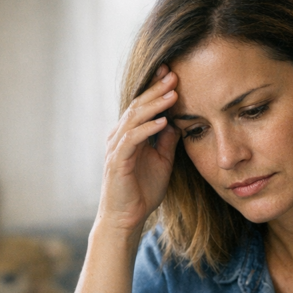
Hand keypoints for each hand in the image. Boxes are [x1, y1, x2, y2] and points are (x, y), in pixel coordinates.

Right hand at [98, 64, 180, 232]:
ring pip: (135, 118)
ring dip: (154, 105)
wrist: (126, 218)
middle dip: (156, 89)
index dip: (156, 90)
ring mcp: (116, 147)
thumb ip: (166, 141)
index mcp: (129, 134)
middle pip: (138, 106)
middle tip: (173, 74)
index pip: (143, 106)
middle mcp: (119, 136)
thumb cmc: (142, 192)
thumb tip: (176, 122)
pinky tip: (163, 121)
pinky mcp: (117, 161)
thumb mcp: (162, 162)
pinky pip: (132, 139)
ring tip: (172, 92)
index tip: (173, 74)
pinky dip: (147, 129)